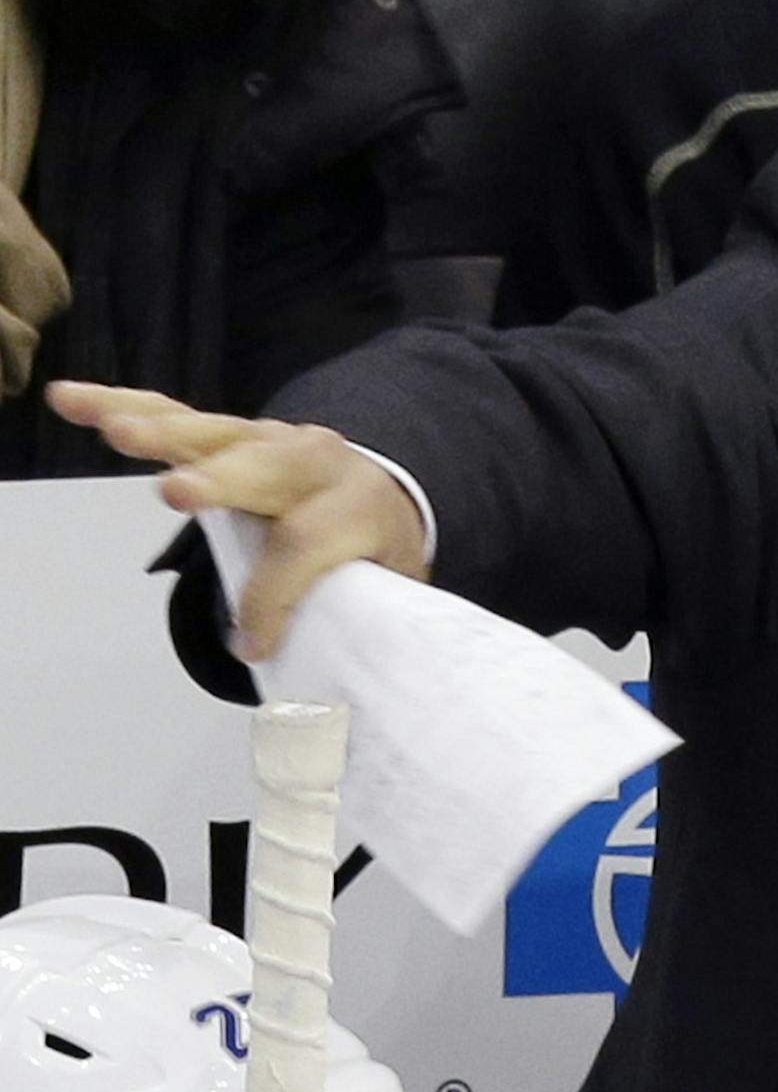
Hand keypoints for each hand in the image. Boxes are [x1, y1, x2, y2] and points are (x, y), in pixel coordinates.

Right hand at [46, 382, 430, 659]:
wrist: (387, 488)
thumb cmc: (375, 545)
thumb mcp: (389, 585)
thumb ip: (363, 623)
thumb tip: (333, 690)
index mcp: (359, 505)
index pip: (309, 544)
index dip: (275, 595)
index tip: (254, 643)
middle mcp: (314, 463)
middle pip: (264, 471)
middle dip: (217, 483)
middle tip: (174, 494)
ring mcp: (269, 440)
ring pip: (210, 435)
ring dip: (159, 434)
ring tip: (115, 432)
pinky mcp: (229, 434)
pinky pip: (171, 416)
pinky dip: (120, 407)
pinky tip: (73, 401)